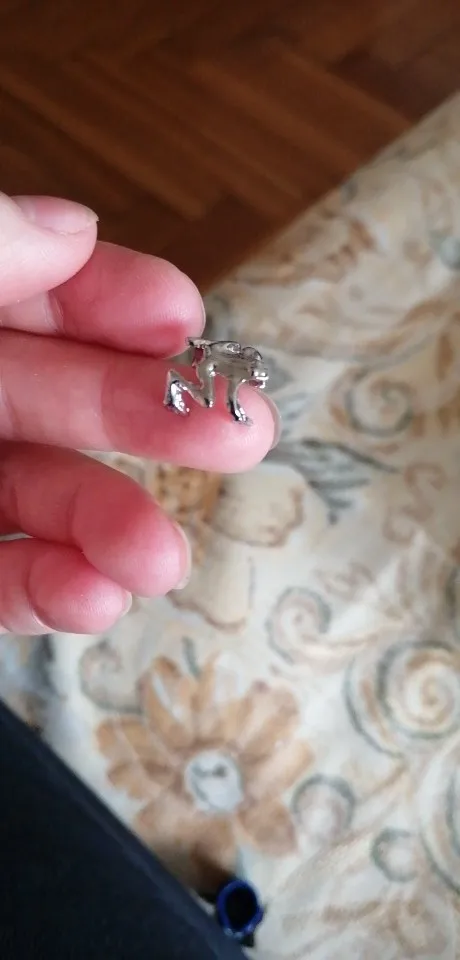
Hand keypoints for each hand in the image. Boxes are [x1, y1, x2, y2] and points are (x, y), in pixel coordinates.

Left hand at [0, 194, 277, 635]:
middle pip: (61, 398)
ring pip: (39, 498)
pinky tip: (94, 597)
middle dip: (152, 415)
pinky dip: (47, 593)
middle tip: (242, 430)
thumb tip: (73, 229)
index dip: (113, 301)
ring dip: (111, 527)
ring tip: (161, 559)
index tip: (181, 315)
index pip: (43, 298)